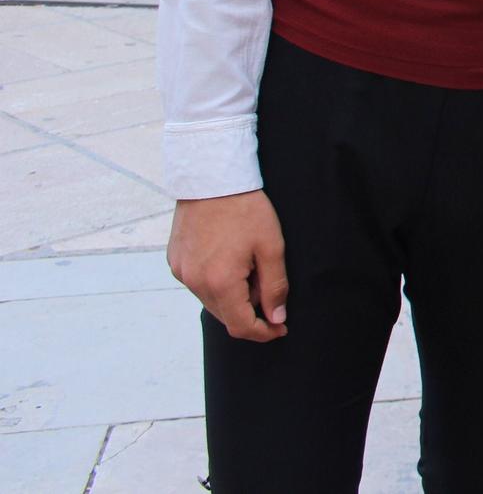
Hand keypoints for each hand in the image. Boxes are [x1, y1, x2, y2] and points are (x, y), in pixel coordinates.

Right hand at [167, 191, 289, 342]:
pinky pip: (198, 284)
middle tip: (270, 292)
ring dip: (233, 297)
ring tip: (250, 268)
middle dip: (250, 313)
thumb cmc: (246, 209)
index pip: (240, 326)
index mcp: (219, 282)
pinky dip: (216, 283)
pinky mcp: (175, 261)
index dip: (263, 332)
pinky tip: (230, 260)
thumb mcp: (271, 247)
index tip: (280, 328)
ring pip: (210, 301)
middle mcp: (194, 282)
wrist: (211, 178)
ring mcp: (181, 272)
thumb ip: (275, 287)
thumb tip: (276, 318)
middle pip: (225, 316)